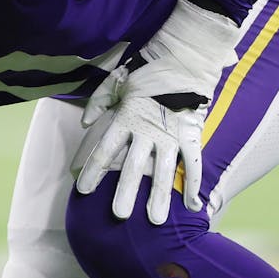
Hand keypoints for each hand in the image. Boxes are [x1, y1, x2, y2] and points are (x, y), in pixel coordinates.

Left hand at [75, 71, 206, 223]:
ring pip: (164, 172)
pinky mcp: (192, 134)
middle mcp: (147, 131)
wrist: (183, 56)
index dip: (93, 170)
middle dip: (125, 192)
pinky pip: (194, 163)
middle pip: (133, 167)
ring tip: (156, 221)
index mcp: (126, 118)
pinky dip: (195, 183)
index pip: (105, 149)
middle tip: (119, 216)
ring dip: (160, 197)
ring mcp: (171, 135)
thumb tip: (86, 124)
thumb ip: (98, 102)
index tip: (83, 190)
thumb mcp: (115, 81)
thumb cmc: (146, 69)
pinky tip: (193, 205)